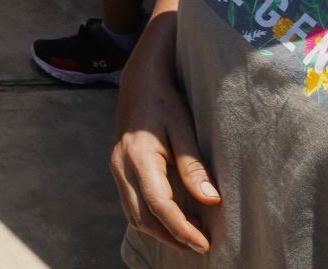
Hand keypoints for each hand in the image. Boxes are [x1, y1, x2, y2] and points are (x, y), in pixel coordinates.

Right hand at [111, 15, 218, 251]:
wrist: (139, 82)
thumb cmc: (165, 102)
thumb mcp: (183, 128)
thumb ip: (194, 165)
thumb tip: (211, 201)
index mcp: (138, 155)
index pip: (159, 204)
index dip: (182, 229)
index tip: (204, 244)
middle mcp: (120, 164)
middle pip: (142, 216)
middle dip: (170, 237)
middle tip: (201, 245)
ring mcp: (115, 167)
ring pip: (133, 214)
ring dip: (159, 231)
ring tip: (189, 235)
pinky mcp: (117, 169)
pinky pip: (130, 204)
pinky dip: (150, 218)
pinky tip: (172, 218)